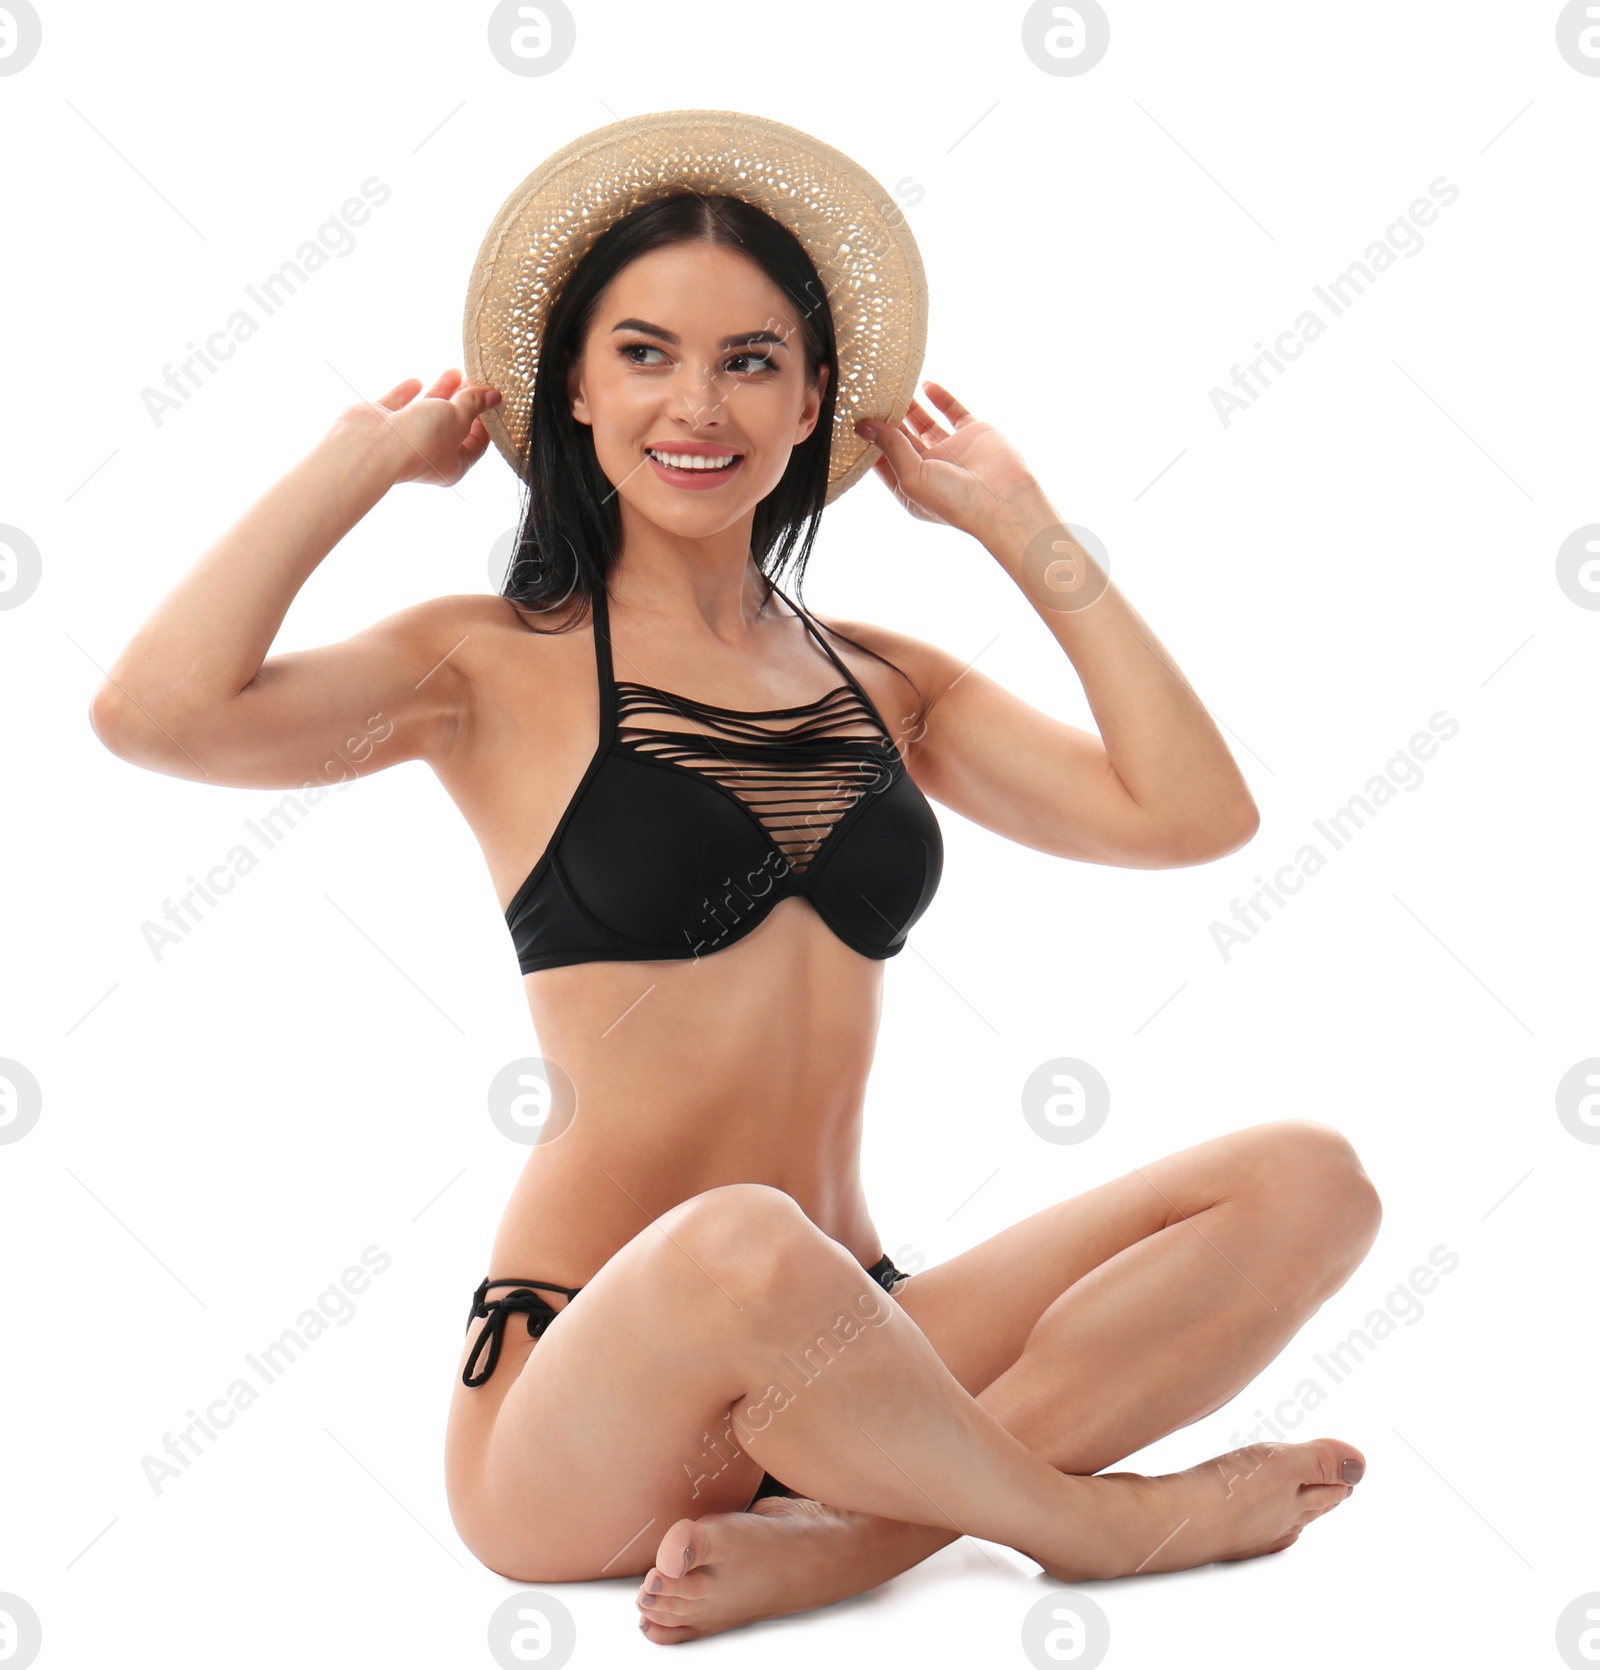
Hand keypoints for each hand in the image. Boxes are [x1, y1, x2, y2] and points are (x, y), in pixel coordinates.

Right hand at [339, 368, 502, 487]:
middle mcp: (428, 454)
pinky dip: (407, 393)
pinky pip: (398, 405)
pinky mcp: (381, 423)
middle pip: (452, 425)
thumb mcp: (457, 418)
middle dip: (464, 402)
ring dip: (441, 392)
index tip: (491, 400)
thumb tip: (493, 396)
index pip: (476, 444)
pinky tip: (416, 381)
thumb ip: (474, 404)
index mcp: (453, 465)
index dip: (486, 422)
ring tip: (455, 372)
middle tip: (474, 380)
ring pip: (427, 411)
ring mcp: (403, 439)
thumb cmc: (420, 441)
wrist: (371, 446)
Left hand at [856, 382, 1043, 537]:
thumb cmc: (955, 501)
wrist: (1005, 500)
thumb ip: (890, 447)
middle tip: (869, 395)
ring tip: (892, 385)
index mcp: (911, 484)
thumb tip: (864, 426)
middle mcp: (930, 467)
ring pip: (923, 421)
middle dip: (885, 418)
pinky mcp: (972, 433)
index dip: (869, 440)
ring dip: (908, 405)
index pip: (882, 459)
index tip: (852, 418)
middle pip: (900, 437)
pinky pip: (951, 410)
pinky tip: (924, 384)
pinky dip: (939, 397)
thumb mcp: (912, 477)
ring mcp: (951, 449)